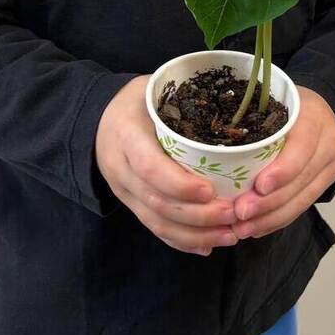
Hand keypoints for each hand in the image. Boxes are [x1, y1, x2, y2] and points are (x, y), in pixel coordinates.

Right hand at [96, 75, 238, 254]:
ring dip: (195, 234)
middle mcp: (120, 167)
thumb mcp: (154, 89)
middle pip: (157, 201)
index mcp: (126, 134)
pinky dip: (181, 241)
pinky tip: (207, 246)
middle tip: (234, 214)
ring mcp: (124, 190)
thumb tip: (236, 107)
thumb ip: (185, 99)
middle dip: (198, 215)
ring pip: (157, 221)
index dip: (179, 183)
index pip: (149, 166)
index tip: (210, 190)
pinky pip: (154, 227)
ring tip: (230, 234)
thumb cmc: (138, 100)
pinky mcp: (130, 203)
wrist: (99, 119)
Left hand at [232, 86, 334, 238]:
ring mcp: (329, 166)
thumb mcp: (271, 101)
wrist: (321, 111)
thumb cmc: (285, 105)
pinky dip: (277, 220)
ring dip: (270, 218)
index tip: (259, 186)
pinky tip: (256, 228)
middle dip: (269, 202)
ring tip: (242, 228)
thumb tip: (206, 146)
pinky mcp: (324, 183)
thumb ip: (251, 118)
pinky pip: (301, 207)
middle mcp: (327, 143)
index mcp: (313, 118)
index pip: (302, 147)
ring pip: (301, 200)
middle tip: (239, 214)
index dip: (283, 170)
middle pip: (300, 180)